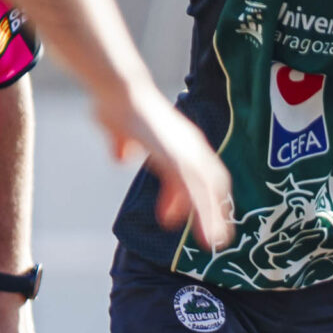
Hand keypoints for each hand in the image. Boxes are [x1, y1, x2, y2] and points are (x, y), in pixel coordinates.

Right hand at [103, 86, 231, 248]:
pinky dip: (200, 212)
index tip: (184, 214)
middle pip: (214, 182)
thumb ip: (123, 144)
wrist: (117, 90)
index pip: (202, 170)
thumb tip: (121, 157)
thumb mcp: (120, 131)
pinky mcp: (177, 158)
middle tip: (215, 236)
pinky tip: (202, 230)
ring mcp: (186, 151)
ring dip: (211, 217)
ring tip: (213, 241)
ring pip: (206, 191)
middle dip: (216, 209)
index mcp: (183, 140)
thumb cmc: (116, 105)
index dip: (200, 192)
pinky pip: (193, 191)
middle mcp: (191, 145)